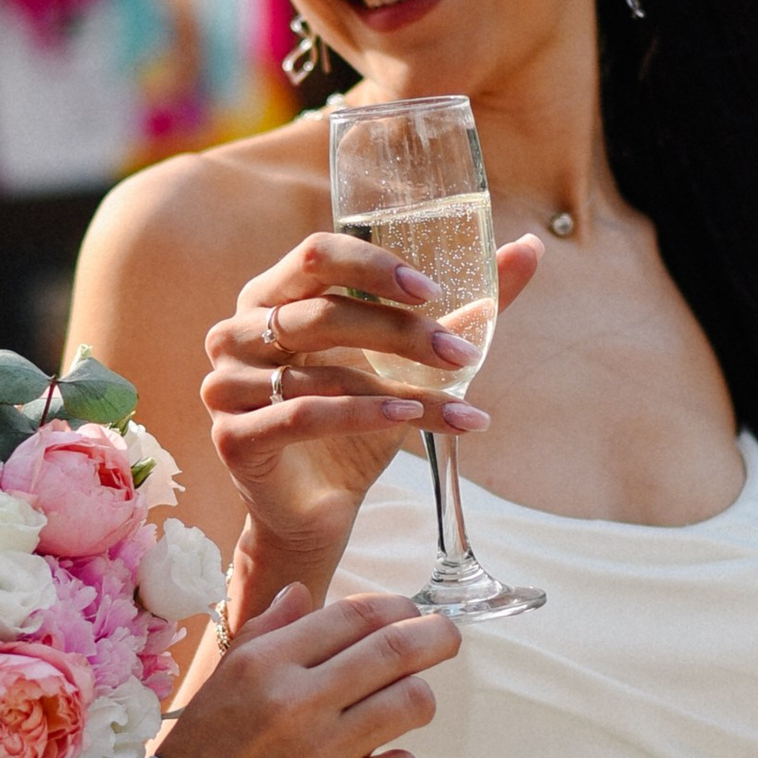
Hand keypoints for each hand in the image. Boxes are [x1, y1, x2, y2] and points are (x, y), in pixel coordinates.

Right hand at [155, 582, 459, 757]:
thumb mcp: (219, 685)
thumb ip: (263, 635)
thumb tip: (301, 593)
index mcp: (263, 665)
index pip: (352, 616)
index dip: (395, 609)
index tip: (410, 613)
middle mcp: (295, 701)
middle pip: (394, 650)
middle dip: (435, 636)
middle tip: (447, 637)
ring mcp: (322, 754)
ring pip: (411, 703)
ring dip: (419, 698)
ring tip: (407, 705)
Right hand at [202, 227, 545, 594]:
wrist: (319, 509)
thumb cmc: (356, 422)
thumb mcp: (410, 361)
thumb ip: (462, 306)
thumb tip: (531, 248)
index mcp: (271, 295)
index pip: (317, 255)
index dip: (375, 266)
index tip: (433, 289)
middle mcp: (237, 332)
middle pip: (322, 313)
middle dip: (402, 331)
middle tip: (464, 354)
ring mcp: (227, 385)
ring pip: (325, 373)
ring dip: (401, 386)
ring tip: (462, 399)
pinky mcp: (234, 438)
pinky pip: (306, 416)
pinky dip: (364, 416)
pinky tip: (411, 420)